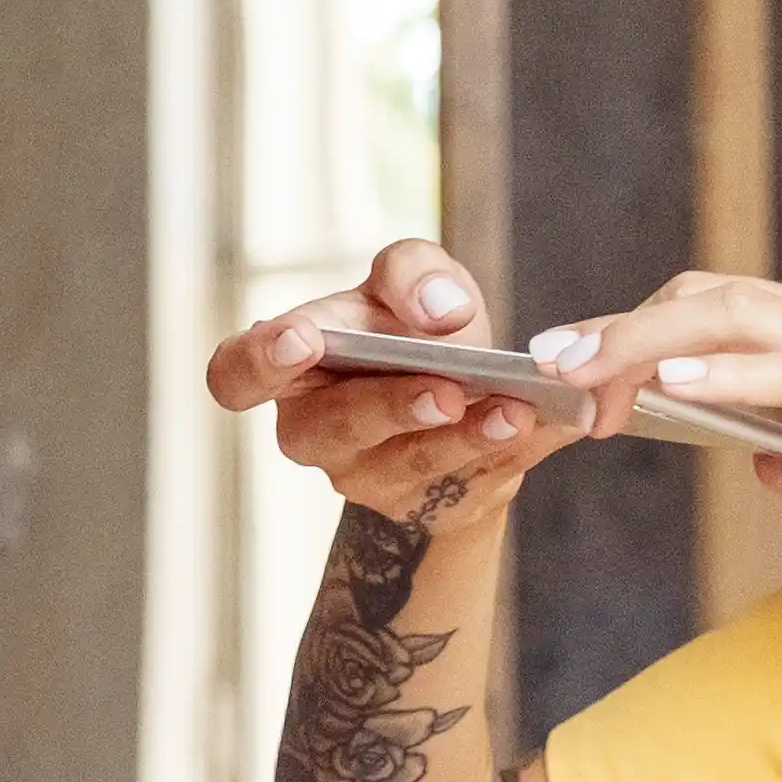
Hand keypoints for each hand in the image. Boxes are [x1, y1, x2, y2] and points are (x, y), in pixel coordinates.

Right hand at [204, 234, 580, 528]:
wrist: (468, 396)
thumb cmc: (417, 327)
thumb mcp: (414, 281)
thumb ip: (413, 272)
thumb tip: (437, 312)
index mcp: (289, 366)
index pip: (235, 375)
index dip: (258, 362)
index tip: (301, 340)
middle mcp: (315, 431)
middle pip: (331, 427)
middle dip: (388, 406)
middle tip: (444, 389)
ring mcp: (367, 479)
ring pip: (405, 466)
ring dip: (462, 439)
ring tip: (512, 410)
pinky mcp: (428, 509)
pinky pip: (470, 485)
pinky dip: (512, 452)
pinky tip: (546, 423)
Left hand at [532, 269, 781, 591]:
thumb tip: (765, 462)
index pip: (722, 305)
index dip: (641, 332)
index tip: (574, 369)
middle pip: (707, 297)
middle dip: (617, 330)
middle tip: (546, 371)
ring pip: (732, 318)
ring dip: (642, 346)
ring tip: (576, 378)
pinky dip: (725, 373)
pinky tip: (672, 391)